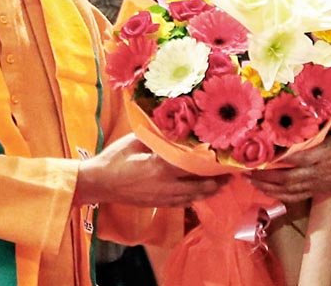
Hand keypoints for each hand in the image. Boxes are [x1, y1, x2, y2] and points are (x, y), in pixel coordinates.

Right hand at [75, 133, 226, 206]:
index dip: (210, 162)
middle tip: (232, 172)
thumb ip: (157, 136)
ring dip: (209, 191)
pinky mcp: (158, 204)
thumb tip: (174, 126)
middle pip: (199, 185)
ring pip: (193, 197)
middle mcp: (165, 186)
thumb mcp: (136, 140)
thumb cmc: (114, 158)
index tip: (224, 155)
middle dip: (216, 180)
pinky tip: (202, 192)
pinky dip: (196, 197)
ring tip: (223, 183)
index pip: (192, 164)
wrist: (98, 184)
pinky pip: (183, 203)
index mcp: (160, 167)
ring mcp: (162, 198)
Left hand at [247, 118, 330, 202]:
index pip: (296, 157)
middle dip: (265, 176)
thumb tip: (314, 109)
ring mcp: (318, 183)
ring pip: (289, 190)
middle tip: (245, 171)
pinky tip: (267, 191)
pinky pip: (296, 197)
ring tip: (249, 181)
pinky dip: (279, 196)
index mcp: (324, 154)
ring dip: (268, 188)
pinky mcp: (319, 190)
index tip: (257, 152)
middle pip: (287, 178)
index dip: (276, 158)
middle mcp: (318, 171)